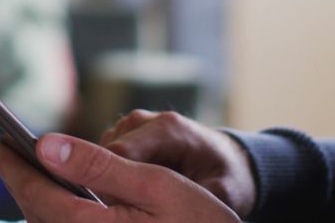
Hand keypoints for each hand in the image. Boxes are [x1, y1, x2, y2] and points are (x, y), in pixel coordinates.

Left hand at [0, 134, 239, 221]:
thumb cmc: (199, 221)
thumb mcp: (156, 183)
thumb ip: (98, 164)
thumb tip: (46, 146)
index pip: (39, 196)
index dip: (14, 169)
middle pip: (37, 215)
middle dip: (19, 183)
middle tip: (4, 154)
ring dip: (32, 200)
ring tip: (26, 172)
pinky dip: (51, 215)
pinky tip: (55, 199)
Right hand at [100, 110, 256, 217]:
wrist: (230, 158)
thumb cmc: (227, 176)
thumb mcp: (219, 192)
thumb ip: (195, 198)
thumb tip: (175, 214)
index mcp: (168, 129)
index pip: (121, 152)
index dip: (115, 183)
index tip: (123, 209)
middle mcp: (145, 121)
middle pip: (107, 152)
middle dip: (112, 182)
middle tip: (129, 210)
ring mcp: (133, 125)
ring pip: (103, 154)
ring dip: (113, 178)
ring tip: (137, 200)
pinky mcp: (126, 134)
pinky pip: (107, 156)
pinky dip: (115, 175)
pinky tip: (135, 191)